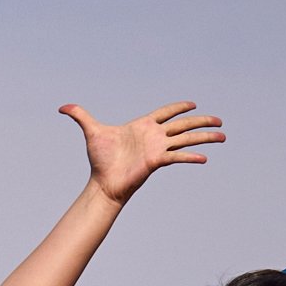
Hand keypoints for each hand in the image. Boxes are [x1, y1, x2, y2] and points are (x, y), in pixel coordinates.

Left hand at [63, 100, 222, 202]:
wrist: (103, 181)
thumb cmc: (100, 159)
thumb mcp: (91, 132)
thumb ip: (80, 116)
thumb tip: (62, 107)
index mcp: (143, 125)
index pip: (166, 112)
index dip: (179, 107)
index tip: (193, 103)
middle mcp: (154, 136)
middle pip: (182, 124)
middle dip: (201, 120)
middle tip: (219, 120)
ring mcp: (158, 148)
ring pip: (186, 138)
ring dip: (205, 136)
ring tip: (223, 135)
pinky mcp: (158, 161)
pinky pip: (178, 157)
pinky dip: (191, 157)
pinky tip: (205, 158)